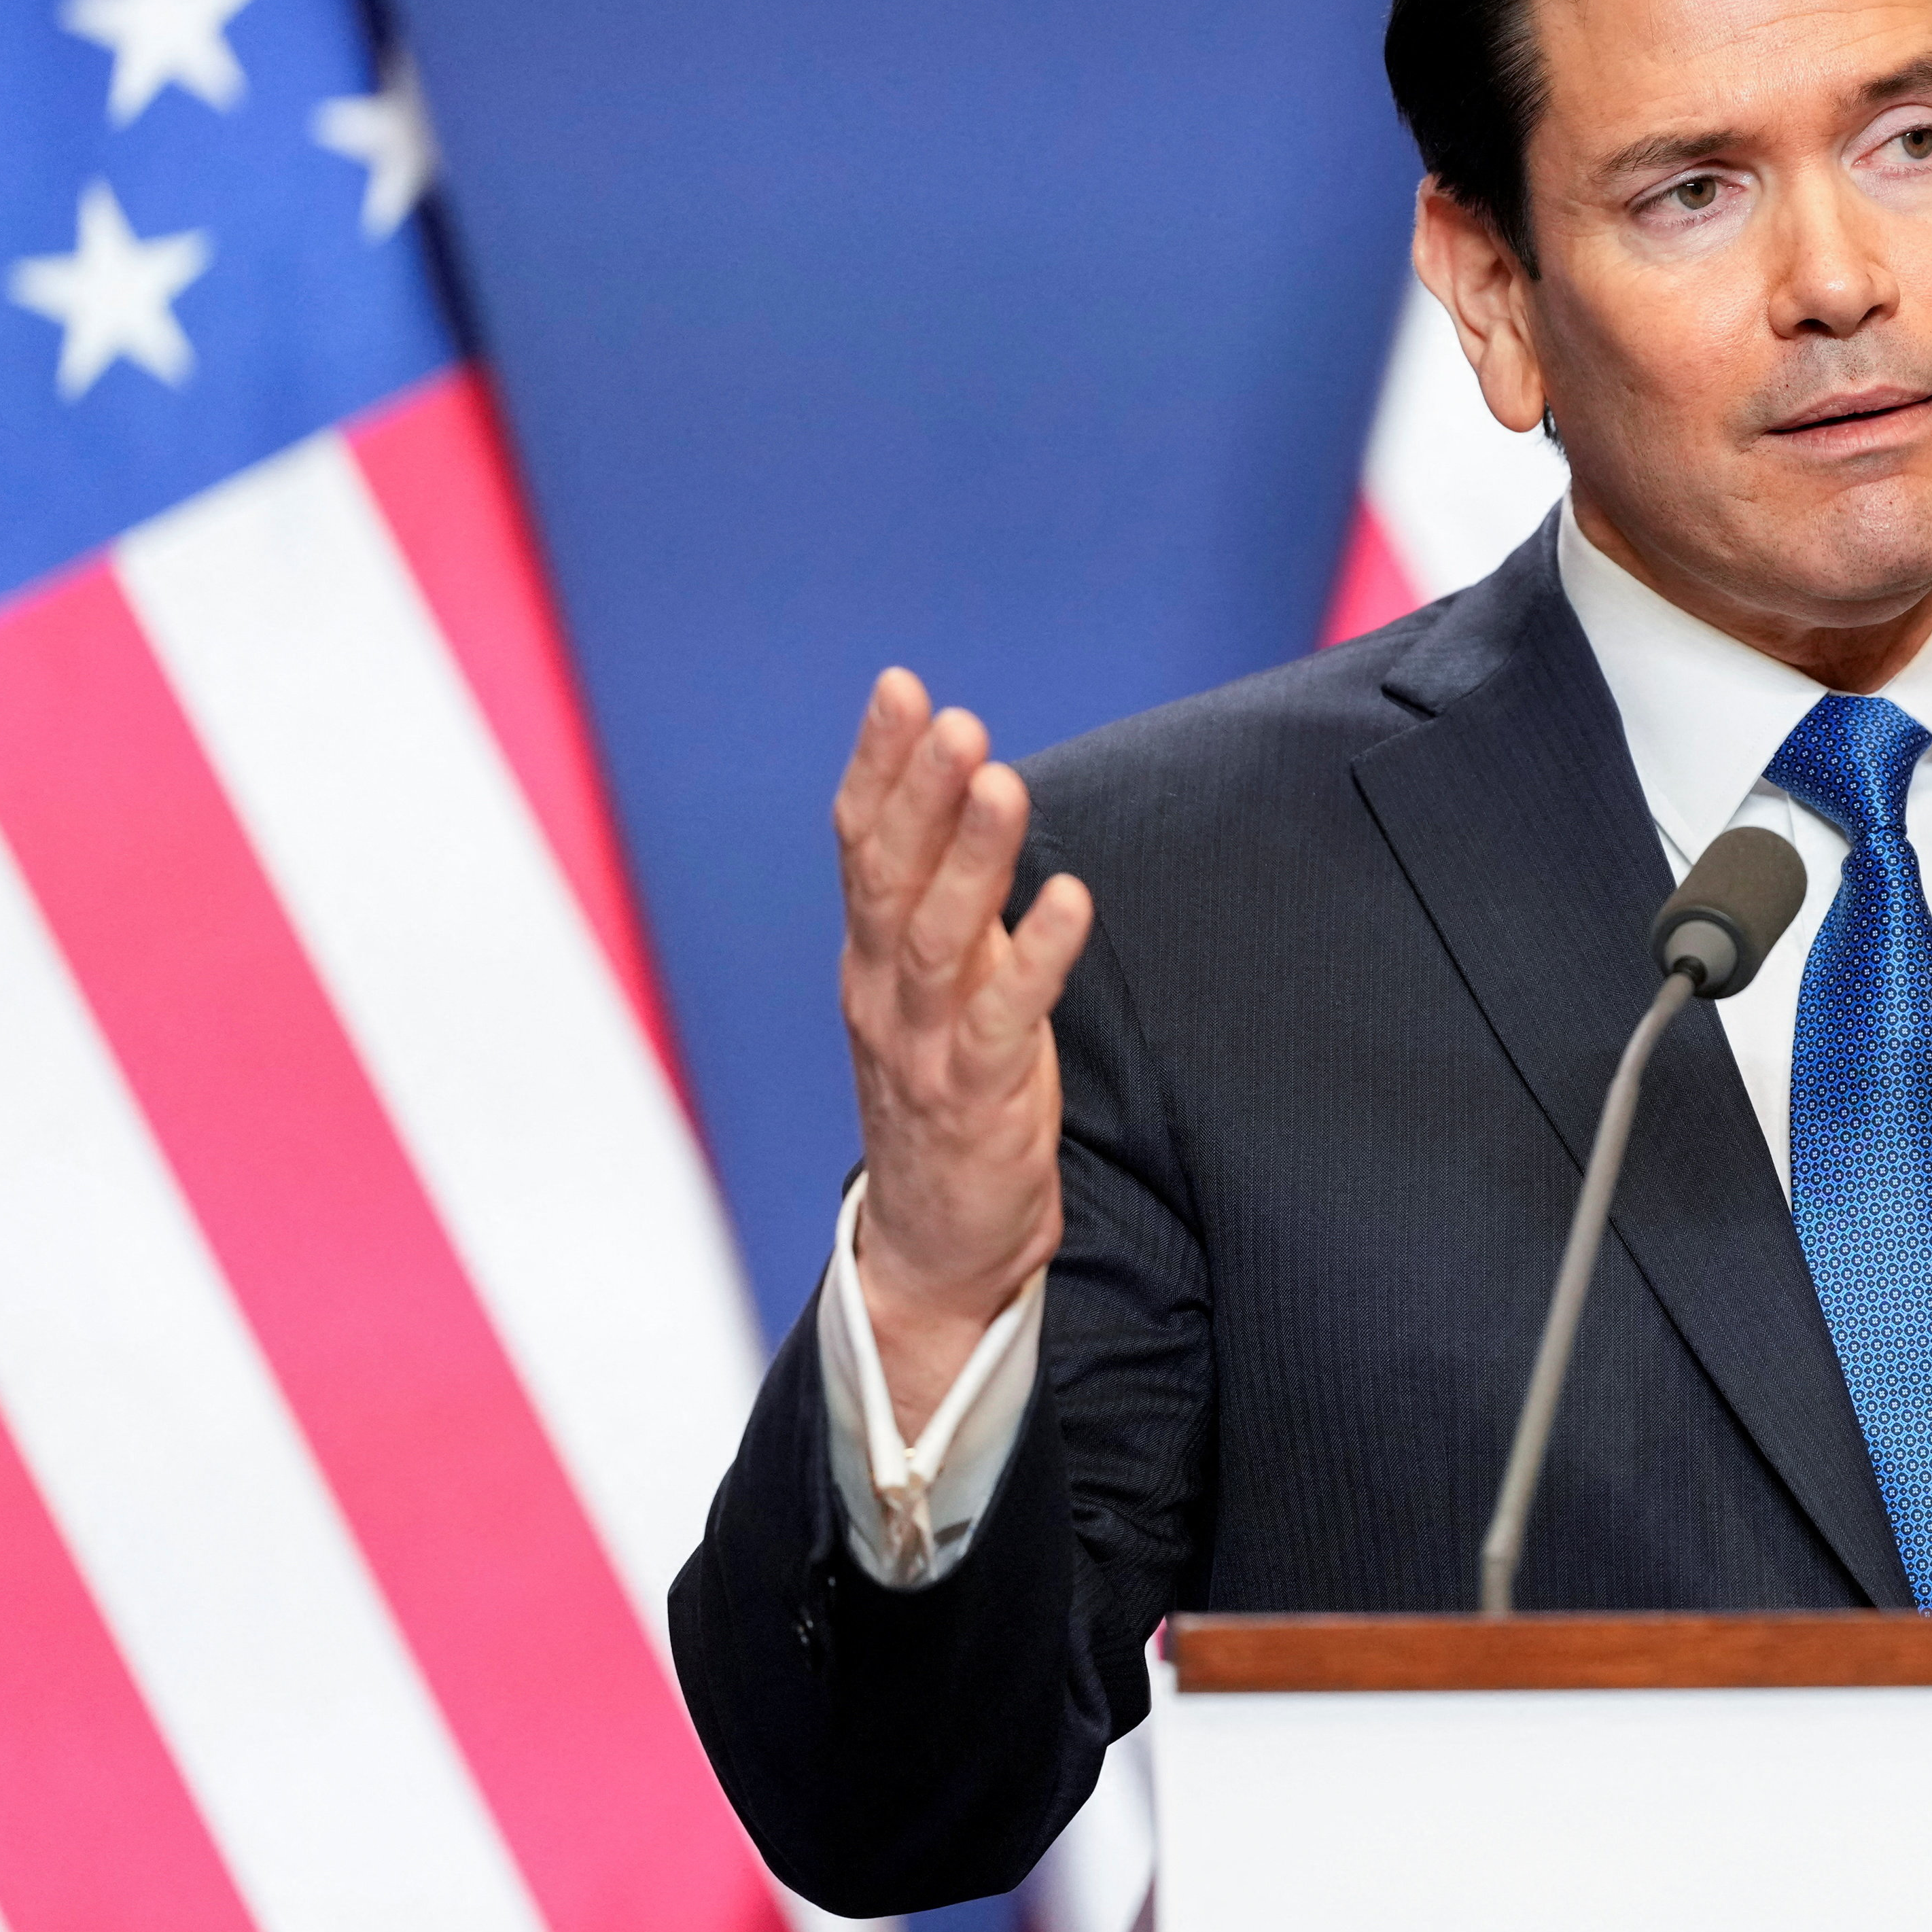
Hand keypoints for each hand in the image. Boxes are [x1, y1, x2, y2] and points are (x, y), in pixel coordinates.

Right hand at [833, 667, 1093, 1438]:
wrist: (938, 1243)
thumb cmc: (950, 1093)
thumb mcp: (936, 985)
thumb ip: (944, 899)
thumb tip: (968, 798)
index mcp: (870, 957)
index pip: (861, 845)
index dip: (879, 766)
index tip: (901, 687)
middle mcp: (883, 991)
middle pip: (890, 876)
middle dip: (919, 791)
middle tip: (951, 719)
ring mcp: (924, 1046)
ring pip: (938, 936)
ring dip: (972, 856)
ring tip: (1001, 780)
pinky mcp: (978, 1096)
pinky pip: (1006, 1017)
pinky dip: (1037, 955)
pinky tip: (1071, 899)